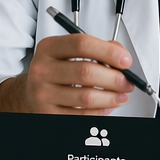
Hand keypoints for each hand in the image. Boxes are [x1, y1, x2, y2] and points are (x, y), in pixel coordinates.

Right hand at [0, 33, 133, 113]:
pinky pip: (82, 115)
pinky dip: (101, 111)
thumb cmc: (57, 70)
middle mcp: (42, 70)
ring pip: (87, 97)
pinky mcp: (49, 114)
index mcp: (49, 48)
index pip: (81, 44)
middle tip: (128, 82)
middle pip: (86, 72)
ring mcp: (43, 93)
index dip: (108, 52)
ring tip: (122, 95)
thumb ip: (97, 48)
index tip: (125, 60)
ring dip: (111, 97)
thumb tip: (121, 57)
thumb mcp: (69, 52)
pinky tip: (108, 105)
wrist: (32, 93)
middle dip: (114, 78)